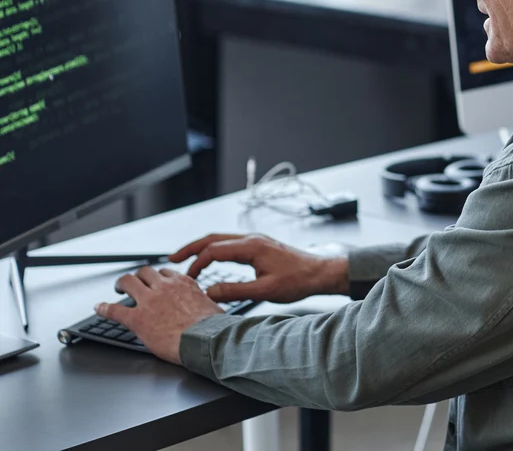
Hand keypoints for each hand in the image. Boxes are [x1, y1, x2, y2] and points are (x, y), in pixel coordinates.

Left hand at [95, 267, 221, 363]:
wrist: (204, 340)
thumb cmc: (212, 328)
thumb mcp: (212, 307)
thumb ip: (204, 303)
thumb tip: (210, 310)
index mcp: (183, 283)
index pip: (166, 273)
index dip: (158, 277)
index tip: (156, 282)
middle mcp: (164, 287)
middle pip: (145, 272)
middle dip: (138, 276)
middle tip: (134, 283)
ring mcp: (149, 301)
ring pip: (128, 282)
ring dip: (121, 284)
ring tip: (118, 289)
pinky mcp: (137, 319)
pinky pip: (115, 310)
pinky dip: (104, 308)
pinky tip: (99, 308)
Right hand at [169, 233, 349, 303]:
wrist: (321, 272)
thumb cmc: (298, 280)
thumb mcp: (265, 290)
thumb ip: (235, 292)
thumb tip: (209, 293)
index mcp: (252, 246)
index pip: (214, 250)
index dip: (197, 264)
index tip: (187, 279)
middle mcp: (252, 239)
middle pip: (213, 238)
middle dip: (191, 248)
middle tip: (172, 259)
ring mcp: (256, 241)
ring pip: (222, 239)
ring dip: (202, 248)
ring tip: (185, 259)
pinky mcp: (260, 246)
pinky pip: (231, 244)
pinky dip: (215, 249)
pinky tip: (211, 259)